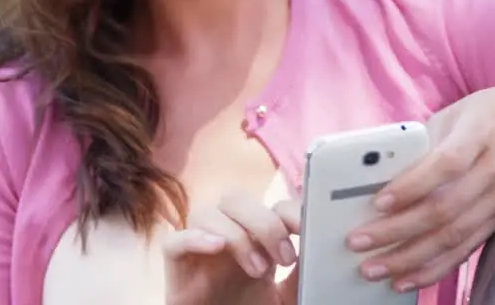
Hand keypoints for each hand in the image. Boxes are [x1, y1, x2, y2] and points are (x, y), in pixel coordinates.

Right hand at [163, 194, 300, 304]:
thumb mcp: (286, 297)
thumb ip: (301, 275)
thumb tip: (321, 251)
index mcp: (252, 236)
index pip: (268, 204)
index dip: (289, 210)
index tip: (310, 230)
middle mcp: (223, 233)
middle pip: (235, 199)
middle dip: (265, 222)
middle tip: (286, 258)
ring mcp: (197, 248)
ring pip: (205, 212)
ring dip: (236, 235)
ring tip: (259, 270)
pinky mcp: (175, 268)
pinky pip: (173, 241)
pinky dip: (194, 239)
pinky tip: (216, 248)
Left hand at [345, 84, 494, 291]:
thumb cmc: (493, 113)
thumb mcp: (456, 113)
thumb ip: (423, 142)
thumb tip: (378, 171)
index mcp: (479, 135)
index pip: (446, 164)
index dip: (412, 186)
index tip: (378, 202)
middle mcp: (494, 171)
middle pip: (445, 209)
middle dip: (397, 231)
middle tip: (359, 242)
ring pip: (454, 236)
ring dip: (410, 258)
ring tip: (375, 269)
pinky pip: (467, 248)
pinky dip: (436, 267)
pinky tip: (408, 277)